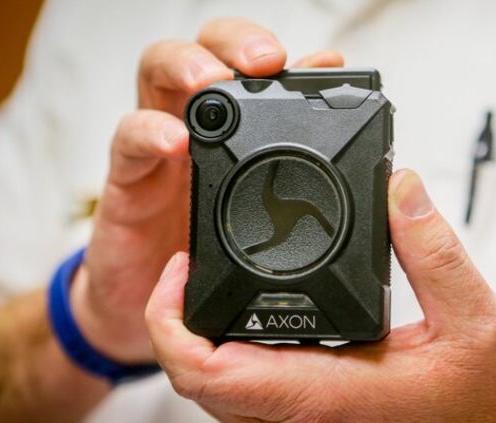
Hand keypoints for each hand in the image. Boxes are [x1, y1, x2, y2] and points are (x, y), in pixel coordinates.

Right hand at [70, 17, 346, 362]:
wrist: (153, 305)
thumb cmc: (211, 250)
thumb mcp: (265, 218)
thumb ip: (304, 178)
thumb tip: (369, 169)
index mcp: (238, 133)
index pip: (255, 70)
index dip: (290, 58)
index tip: (328, 63)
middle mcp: (196, 127)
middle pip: (206, 52)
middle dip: (235, 44)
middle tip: (267, 60)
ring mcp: (158, 148)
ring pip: (158, 75)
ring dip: (187, 67)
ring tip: (213, 81)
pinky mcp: (127, 182)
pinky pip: (126, 143)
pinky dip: (149, 133)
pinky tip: (174, 140)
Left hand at [145, 170, 495, 422]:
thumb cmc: (485, 405)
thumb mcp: (474, 316)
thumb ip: (433, 249)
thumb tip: (399, 190)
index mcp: (328, 393)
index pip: (207, 370)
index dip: (170, 318)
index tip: (180, 269)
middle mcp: (301, 421)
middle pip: (195, 381)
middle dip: (176, 321)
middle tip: (190, 269)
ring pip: (215, 395)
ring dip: (201, 342)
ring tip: (215, 287)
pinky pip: (244, 403)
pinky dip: (229, 362)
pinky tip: (255, 328)